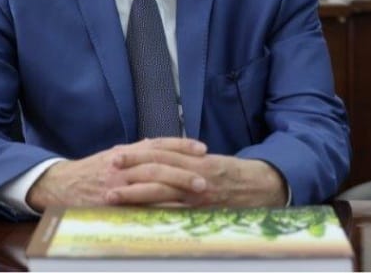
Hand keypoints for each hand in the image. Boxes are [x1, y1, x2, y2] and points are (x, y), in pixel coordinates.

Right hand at [26, 137, 207, 211]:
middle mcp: (123, 165)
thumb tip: (155, 143)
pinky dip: (158, 208)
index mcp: (125, 152)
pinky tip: (175, 212)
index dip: (181, 145)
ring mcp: (117, 185)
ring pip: (151, 183)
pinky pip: (139, 206)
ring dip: (176, 188)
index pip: (158, 145)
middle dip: (184, 170)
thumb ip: (135, 151)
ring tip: (197, 193)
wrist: (60, 185)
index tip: (202, 148)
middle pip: (158, 164)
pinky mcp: (112, 204)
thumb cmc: (90, 171)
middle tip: (206, 177)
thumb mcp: (112, 155)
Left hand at [109, 150, 287, 207]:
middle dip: (130, 170)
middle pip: (157, 169)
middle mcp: (195, 174)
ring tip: (113, 195)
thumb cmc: (233, 175)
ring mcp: (198, 195)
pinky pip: (176, 213)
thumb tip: (155, 154)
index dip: (137, 153)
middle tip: (107, 169)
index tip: (116, 153)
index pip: (160, 153)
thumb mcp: (208, 162)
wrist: (262, 188)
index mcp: (195, 159)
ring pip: (162, 191)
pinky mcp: (202, 212)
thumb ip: (184, 160)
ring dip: (134, 193)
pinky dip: (155, 213)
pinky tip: (137, 216)